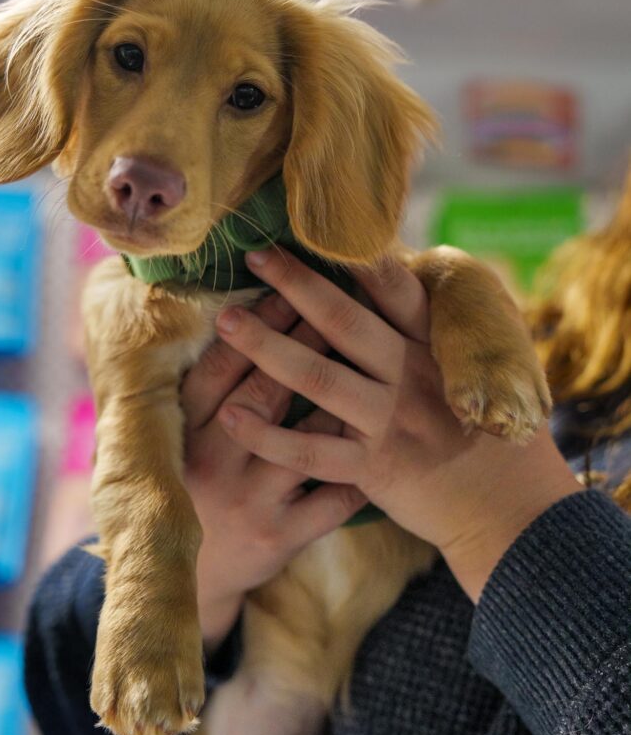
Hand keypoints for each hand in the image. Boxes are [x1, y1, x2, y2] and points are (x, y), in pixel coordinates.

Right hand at [181, 291, 366, 650]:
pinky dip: (360, 466)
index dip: (257, 319)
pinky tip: (386, 433)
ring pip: (306, 436)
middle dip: (305, 337)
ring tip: (373, 350)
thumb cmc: (197, 484)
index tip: (284, 279)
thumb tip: (243, 311)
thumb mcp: (185, 437)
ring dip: (342, 392)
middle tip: (339, 295)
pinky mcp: (281, 538)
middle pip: (267, 389)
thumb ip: (209, 386)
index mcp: (186, 432)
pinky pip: (332, 497)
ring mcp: (251, 501)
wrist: (192, 577)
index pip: (222, 366)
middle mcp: (214, 463)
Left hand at [215, 248, 580, 601]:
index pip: (396, 289)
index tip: (317, 225)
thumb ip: (432, 331)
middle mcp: (411, 376)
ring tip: (225, 322)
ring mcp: (390, 421)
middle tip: (254, 255)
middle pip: (344, 322)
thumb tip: (395, 278)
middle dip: (296, 284)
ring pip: (319, 377)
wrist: (510, 508)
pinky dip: (270, 435)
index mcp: (434, 347)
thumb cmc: (487, 434)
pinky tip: (233, 416)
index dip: (357, 256)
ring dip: (266, 347)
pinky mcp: (373, 468)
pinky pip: (312, 450)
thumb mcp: (476, 370)